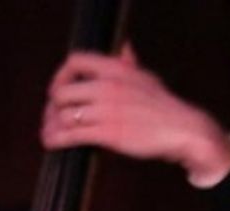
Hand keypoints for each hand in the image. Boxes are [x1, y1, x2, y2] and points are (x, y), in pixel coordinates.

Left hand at [41, 45, 229, 185]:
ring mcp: (107, 110)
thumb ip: (129, 63)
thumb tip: (125, 48)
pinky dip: (56, 140)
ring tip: (48, 135)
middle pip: (61, 92)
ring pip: (62, 116)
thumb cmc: (161, 105)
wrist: (181, 128)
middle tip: (52, 118)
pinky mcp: (107, 133)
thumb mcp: (145, 77)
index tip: (58, 89)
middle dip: (51, 108)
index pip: (75, 61)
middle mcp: (108, 86)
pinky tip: (52, 143)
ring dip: (50, 127)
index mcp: (115, 69)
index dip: (60, 76)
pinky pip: (71, 135)